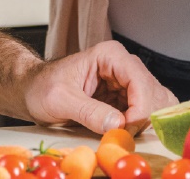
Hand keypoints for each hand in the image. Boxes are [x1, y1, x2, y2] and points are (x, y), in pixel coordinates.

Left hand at [23, 40, 176, 135]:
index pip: (140, 80)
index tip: (126, 129)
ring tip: (122, 133)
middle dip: (143, 117)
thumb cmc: (43, 87)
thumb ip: (88, 111)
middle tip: (124, 134)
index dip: (139, 108)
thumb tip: (117, 125)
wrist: (33, 90)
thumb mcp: (61, 99)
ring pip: (155, 102)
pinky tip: (123, 131)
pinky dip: (140, 126)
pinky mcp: (125, 98)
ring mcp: (126, 81)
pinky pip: (146, 112)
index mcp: (110, 55)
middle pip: (153, 92)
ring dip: (144, 122)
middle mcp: (123, 65)